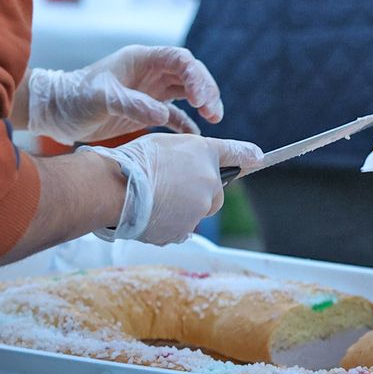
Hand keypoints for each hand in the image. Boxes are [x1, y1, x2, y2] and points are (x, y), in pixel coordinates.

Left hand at [21, 45, 223, 143]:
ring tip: (214, 120)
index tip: (201, 98)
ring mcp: (149, 90)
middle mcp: (150, 72)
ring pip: (186, 92)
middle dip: (205, 90)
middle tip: (213, 112)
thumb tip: (162, 116)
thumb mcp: (101, 98)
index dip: (196, 76)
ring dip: (202, 103)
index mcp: (141, 59)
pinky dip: (186, 123)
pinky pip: (174, 114)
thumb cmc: (74, 97)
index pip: (179, 60)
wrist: (56, 112)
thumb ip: (132, 105)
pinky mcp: (145, 109)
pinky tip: (197, 136)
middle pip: (189, 74)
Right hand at [91, 133, 261, 244]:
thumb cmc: (134, 161)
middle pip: (214, 194)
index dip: (247, 155)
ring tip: (154, 198)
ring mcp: (198, 208)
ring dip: (181, 210)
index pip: (235, 152)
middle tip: (171, 187)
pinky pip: (180, 229)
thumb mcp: (166, 143)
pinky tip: (151, 212)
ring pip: (195, 213)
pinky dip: (168, 224)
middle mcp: (208, 181)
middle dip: (199, 193)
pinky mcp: (184, 230)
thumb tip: (207, 170)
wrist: (114, 188)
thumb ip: (194, 154)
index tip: (258, 157)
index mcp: (204, 153)